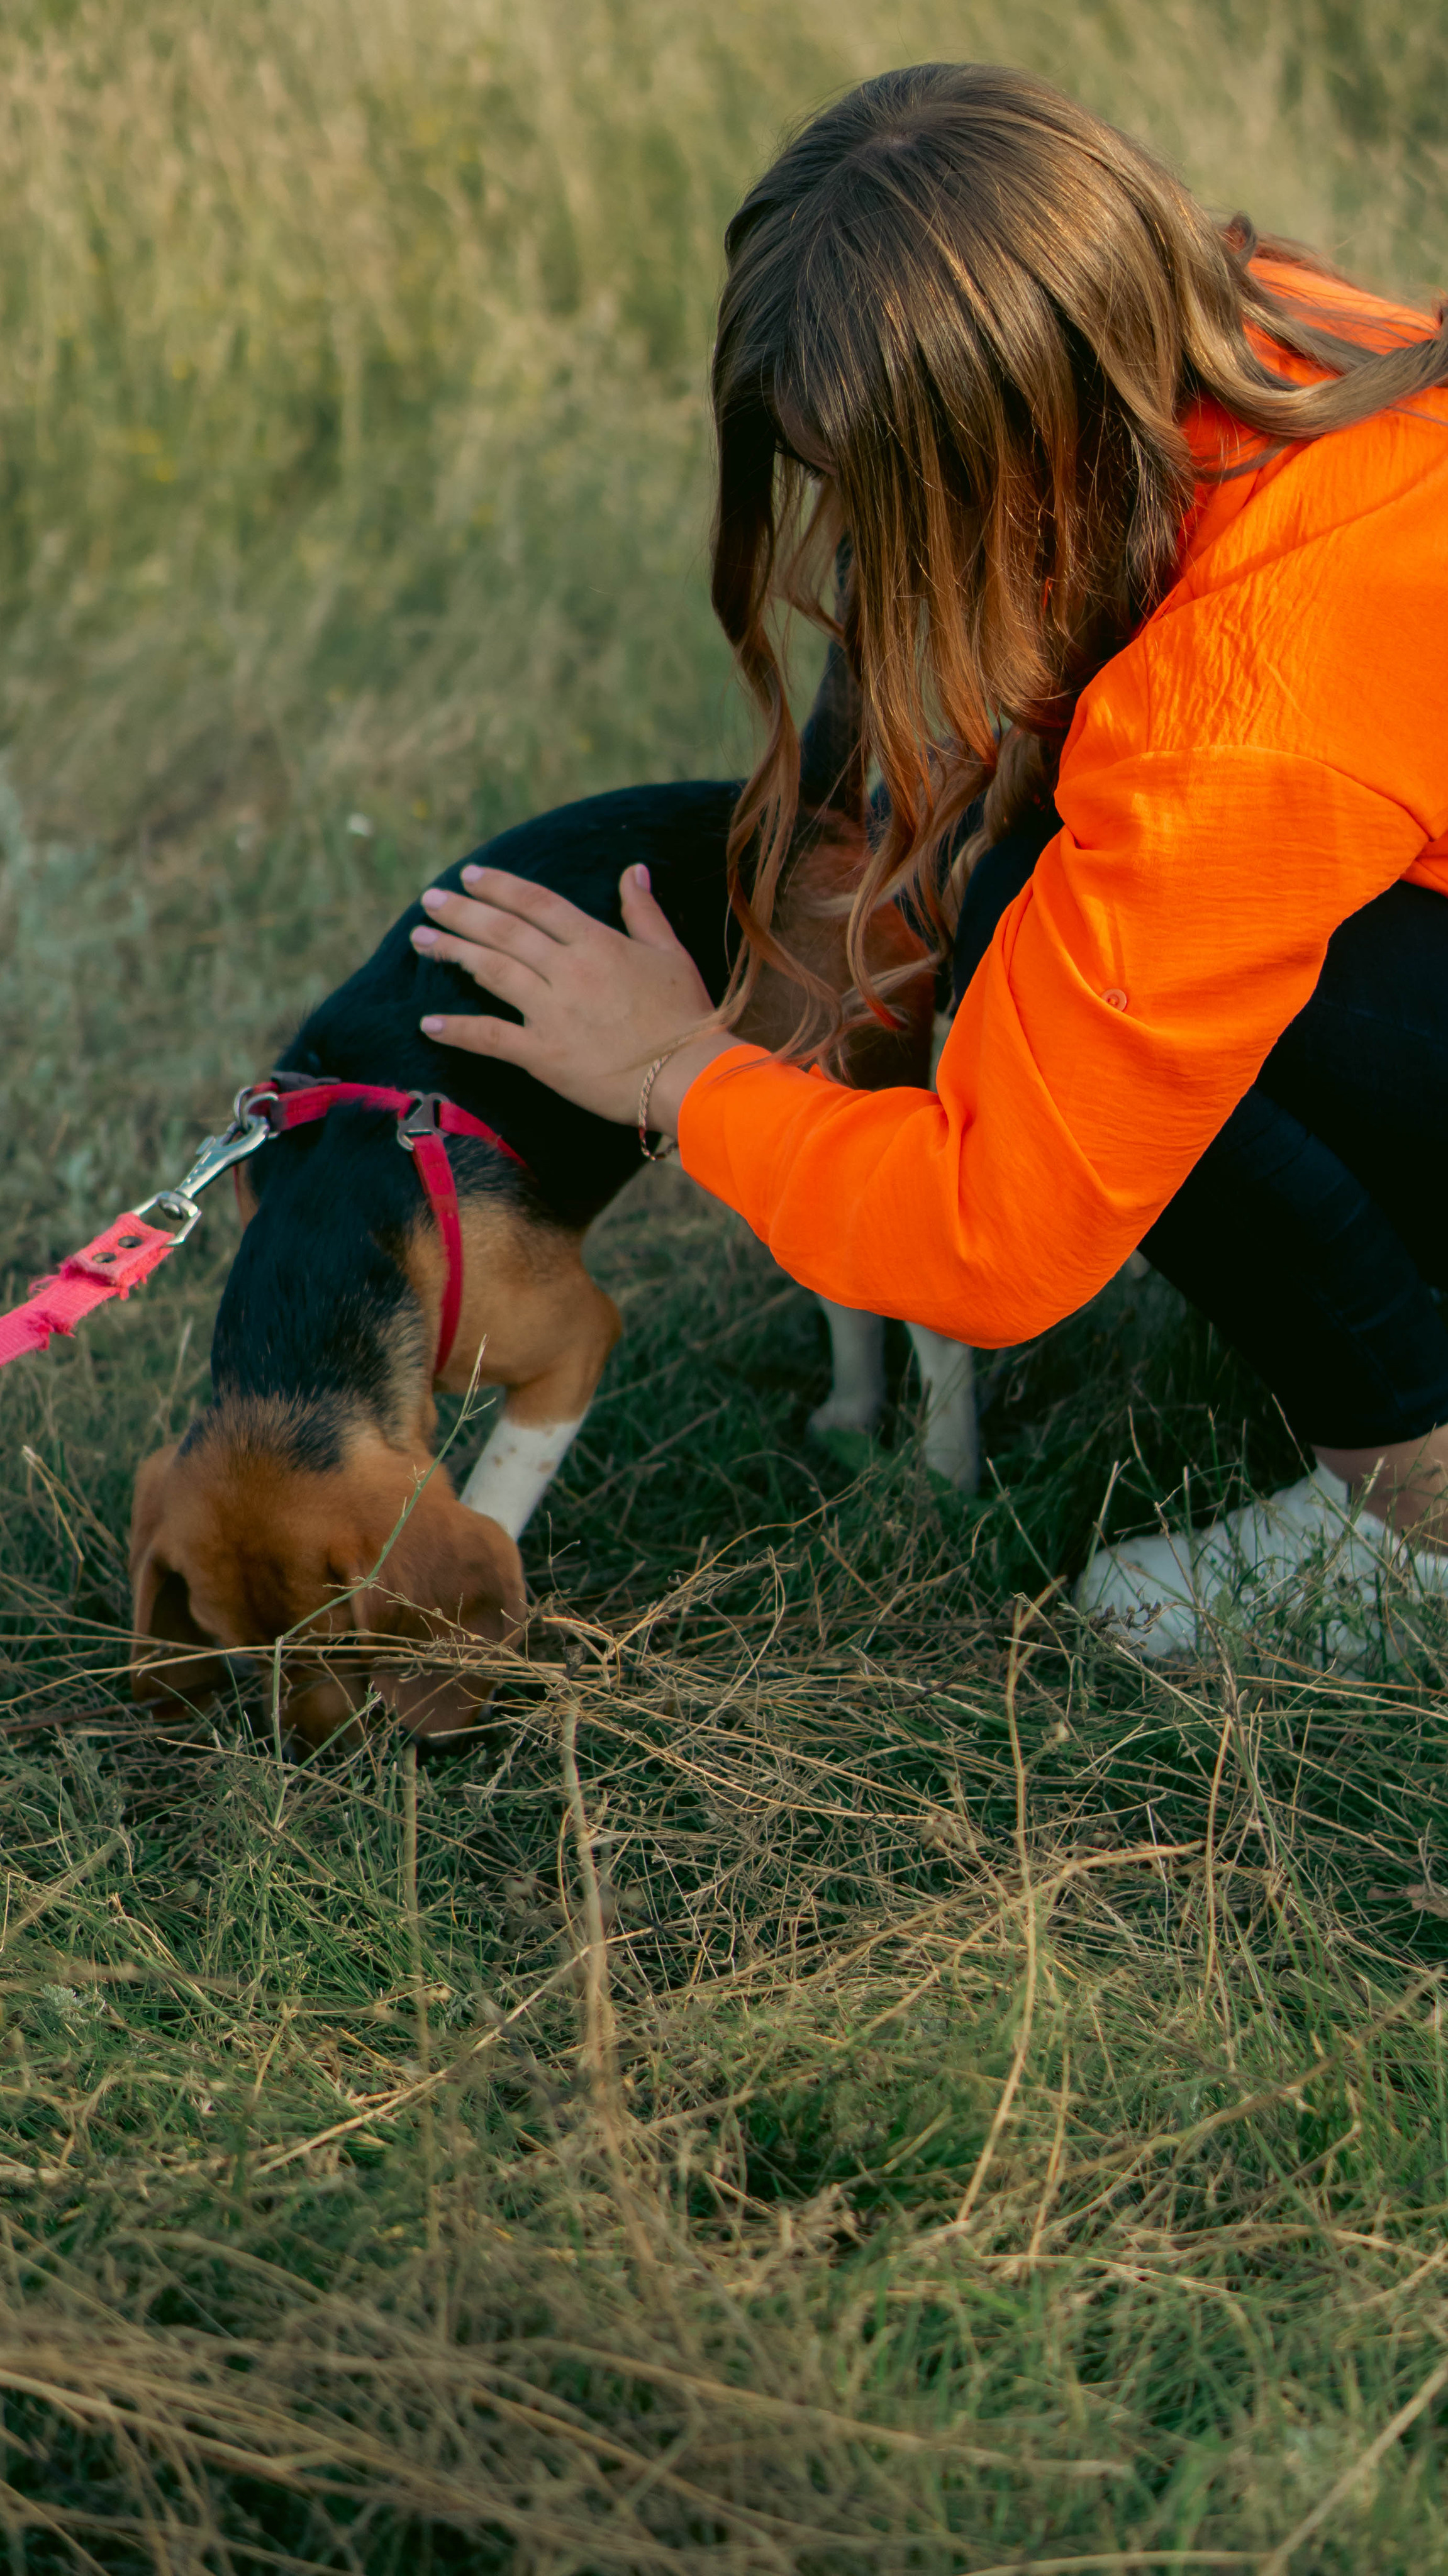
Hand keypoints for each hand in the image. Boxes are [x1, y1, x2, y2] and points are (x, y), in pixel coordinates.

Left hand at [412, 862, 736, 1130]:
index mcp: (598, 944)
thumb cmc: (686, 1017)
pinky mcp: (544, 1055)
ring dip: (453, 952)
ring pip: (492, 971)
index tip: (470, 874)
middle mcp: (569, 971)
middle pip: (505, 931)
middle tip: (430, 899)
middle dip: (463, 912)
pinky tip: (428, 1023)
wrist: (688, 1076)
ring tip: (421, 939)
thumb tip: (633, 870)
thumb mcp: (671, 954)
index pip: (538, 904)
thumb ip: (644, 911)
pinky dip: (457, 1029)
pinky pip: (491, 1037)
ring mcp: (553, 1012)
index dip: (501, 886)